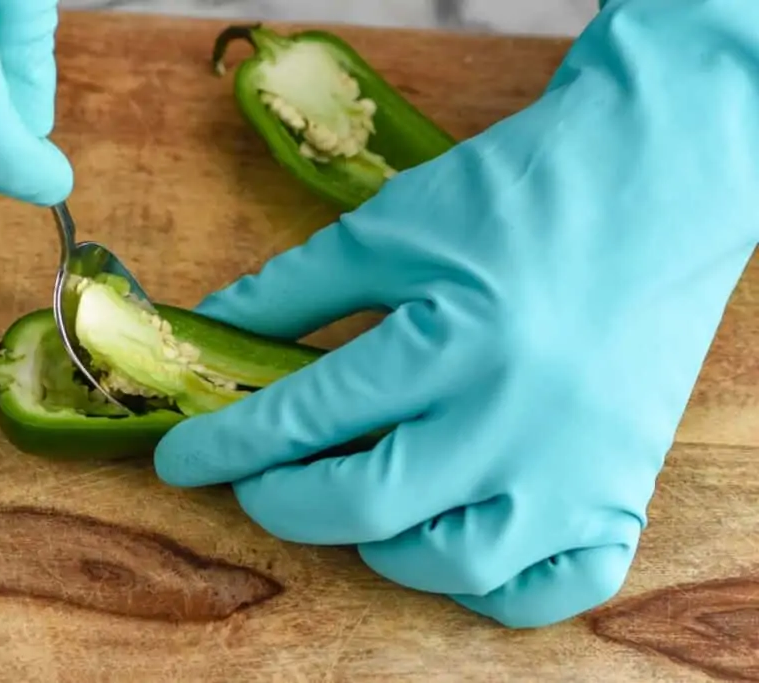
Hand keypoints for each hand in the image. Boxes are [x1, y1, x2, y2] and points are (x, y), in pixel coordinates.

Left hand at [154, 0, 758, 627]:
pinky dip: (487, 584)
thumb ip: (290, 290)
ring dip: (377, 543)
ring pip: (454, 562)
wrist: (656, 178)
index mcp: (458, 341)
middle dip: (283, 503)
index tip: (180, 460)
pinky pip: (552, 587)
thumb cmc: (520, 191)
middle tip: (254, 481)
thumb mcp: (390, 227)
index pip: (310, 418)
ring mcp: (580, 469)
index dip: (227, 444)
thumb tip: (209, 334)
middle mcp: (522, 420)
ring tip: (353, 500)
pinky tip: (451, 539)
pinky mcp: (622, 489)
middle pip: (371, 505)